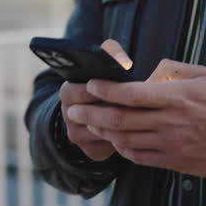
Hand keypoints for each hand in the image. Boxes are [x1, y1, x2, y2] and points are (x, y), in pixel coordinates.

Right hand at [56, 39, 131, 161]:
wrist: (95, 112)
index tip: (112, 85)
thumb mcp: (102, 64)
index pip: (74, 90)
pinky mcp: (91, 152)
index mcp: (67, 91)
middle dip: (110, 108)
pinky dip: (121, 141)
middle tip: (131, 103)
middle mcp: (68, 115)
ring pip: (99, 133)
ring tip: (138, 118)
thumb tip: (121, 58)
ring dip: (117, 126)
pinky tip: (137, 134)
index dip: (94, 89)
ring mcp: (78, 135)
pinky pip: (107, 149)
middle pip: (88, 114)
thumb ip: (109, 53)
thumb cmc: (103, 84)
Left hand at [66, 57, 205, 177]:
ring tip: (90, 125)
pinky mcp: (173, 161)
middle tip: (74, 111)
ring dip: (103, 133)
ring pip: (125, 140)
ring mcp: (170, 144)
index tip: (90, 85)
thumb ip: (170, 68)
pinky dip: (123, 149)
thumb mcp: (202, 74)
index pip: (130, 94)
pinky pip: (139, 157)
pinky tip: (116, 141)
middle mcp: (169, 121)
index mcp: (174, 97)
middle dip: (92, 114)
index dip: (105, 90)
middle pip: (120, 120)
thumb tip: (146, 73)